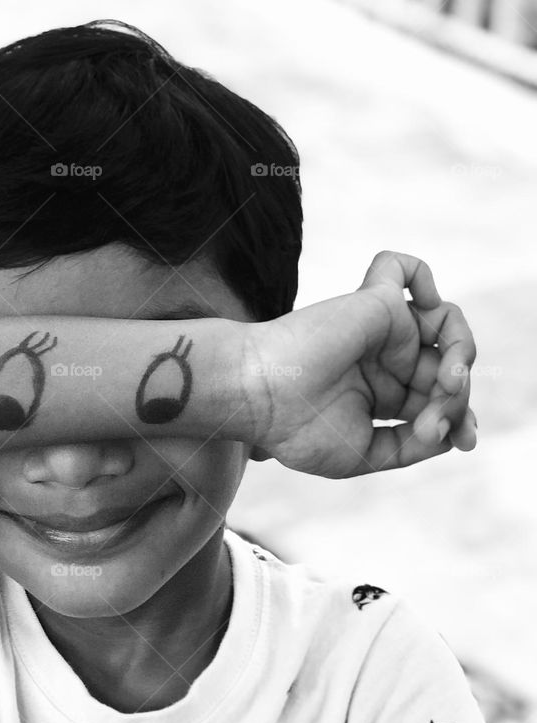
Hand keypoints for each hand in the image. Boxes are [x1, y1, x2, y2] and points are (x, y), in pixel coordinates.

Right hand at [244, 251, 476, 477]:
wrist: (260, 399)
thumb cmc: (297, 428)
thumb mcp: (365, 453)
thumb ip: (411, 445)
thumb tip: (450, 433)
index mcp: (381, 392)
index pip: (438, 397)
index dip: (459, 417)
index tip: (462, 440)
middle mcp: (385, 357)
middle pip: (448, 365)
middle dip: (458, 397)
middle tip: (437, 423)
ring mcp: (381, 328)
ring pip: (446, 324)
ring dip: (461, 354)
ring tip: (448, 381)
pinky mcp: (373, 302)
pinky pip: (404, 269)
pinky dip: (424, 277)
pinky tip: (428, 308)